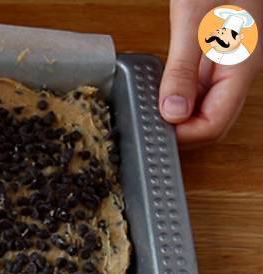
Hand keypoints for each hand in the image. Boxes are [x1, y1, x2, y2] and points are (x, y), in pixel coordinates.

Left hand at [159, 0, 262, 146]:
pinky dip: (178, 97)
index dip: (185, 136)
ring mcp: (226, 66)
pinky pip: (198, 90)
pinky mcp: (214, 59)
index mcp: (240, 67)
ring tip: (149, 116)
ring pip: (204, 108)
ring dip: (178, 117)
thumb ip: (182, 70)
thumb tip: (172, 113)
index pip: (215, 123)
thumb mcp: (193, 22)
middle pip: (211, 121)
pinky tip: (159, 95)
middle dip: (181, 132)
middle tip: (148, 128)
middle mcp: (236, 72)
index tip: (156, 132)